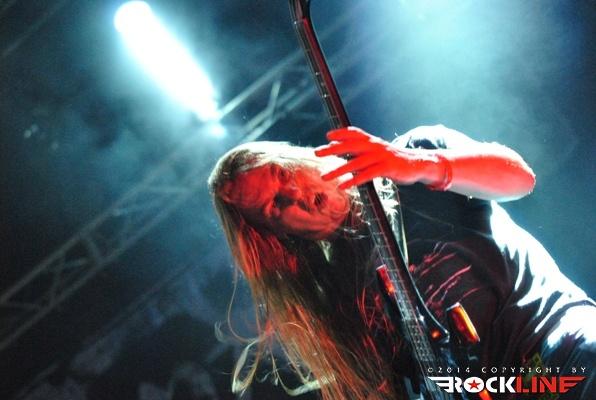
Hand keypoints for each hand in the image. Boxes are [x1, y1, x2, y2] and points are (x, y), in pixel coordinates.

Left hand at [314, 126, 434, 188]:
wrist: (418, 164)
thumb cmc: (393, 160)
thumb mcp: (377, 152)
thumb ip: (362, 150)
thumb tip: (342, 148)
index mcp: (373, 141)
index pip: (355, 133)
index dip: (341, 133)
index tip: (328, 135)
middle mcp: (375, 146)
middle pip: (350, 145)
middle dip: (332, 149)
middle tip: (317, 152)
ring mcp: (380, 157)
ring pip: (355, 162)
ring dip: (338, 170)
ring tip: (324, 177)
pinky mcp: (386, 169)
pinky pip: (366, 175)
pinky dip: (353, 180)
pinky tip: (343, 185)